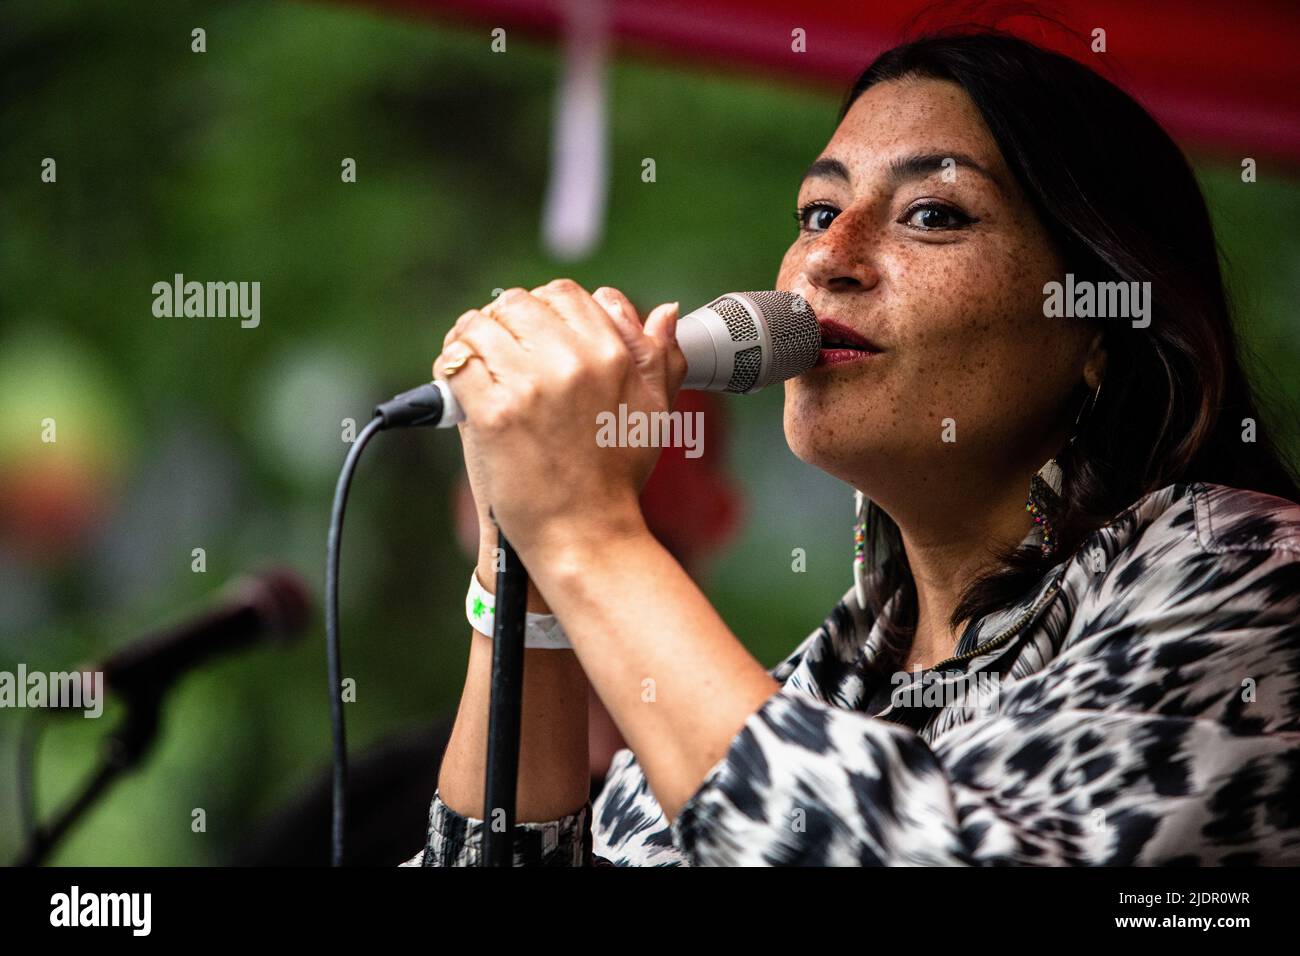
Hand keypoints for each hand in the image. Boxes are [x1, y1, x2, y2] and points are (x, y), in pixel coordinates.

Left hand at [436, 280, 684, 561]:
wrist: (584, 534)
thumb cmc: (617, 476)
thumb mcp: (654, 412)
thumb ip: (660, 356)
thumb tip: (662, 310)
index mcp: (612, 354)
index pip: (565, 294)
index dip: (543, 307)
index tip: (530, 331)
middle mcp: (574, 362)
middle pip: (519, 303)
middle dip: (502, 319)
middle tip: (495, 345)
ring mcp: (532, 386)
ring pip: (482, 326)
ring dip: (470, 339)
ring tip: (470, 360)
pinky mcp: (494, 414)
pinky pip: (458, 363)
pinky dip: (450, 367)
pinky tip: (456, 383)